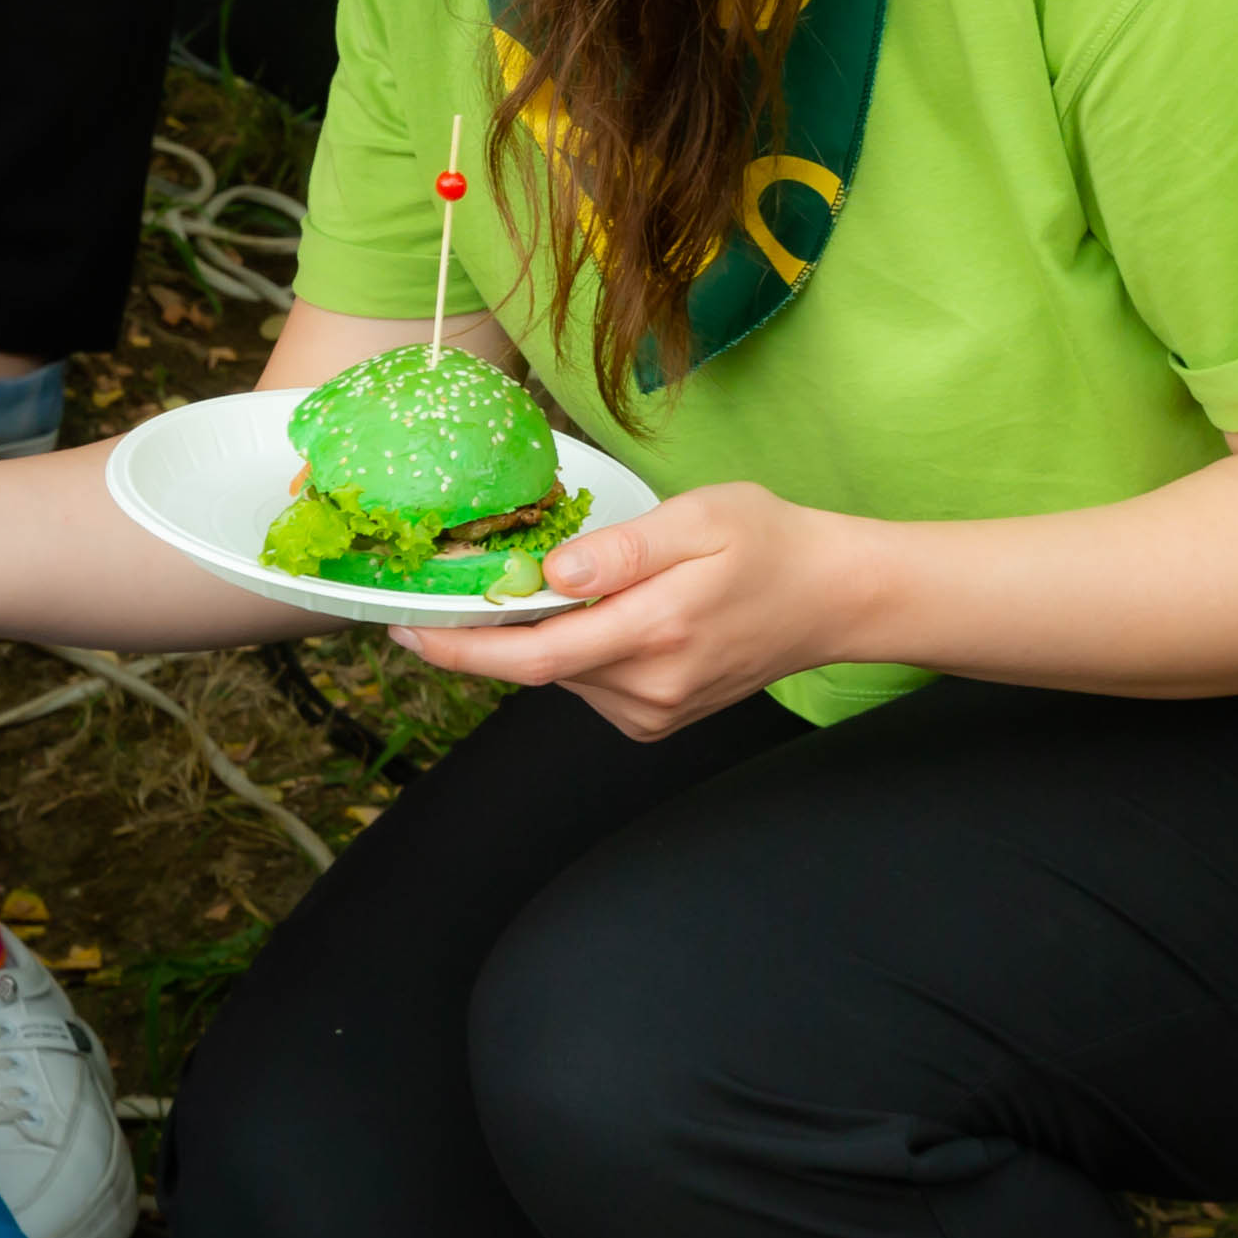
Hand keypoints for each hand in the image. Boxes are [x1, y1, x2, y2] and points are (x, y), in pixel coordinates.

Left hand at [399, 483, 856, 740]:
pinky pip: (588, 682)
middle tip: (437, 596)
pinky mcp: (655, 719)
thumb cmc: (770, 544)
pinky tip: (605, 614)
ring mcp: (653, 711)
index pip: (533, 656)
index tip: (404, 628)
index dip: (459, 648)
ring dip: (542, 635)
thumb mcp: (701, 518)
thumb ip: (623, 548)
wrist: (834, 599)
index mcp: (655, 633)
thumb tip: (552, 572)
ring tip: (567, 585)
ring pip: (561, 675)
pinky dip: (576, 649)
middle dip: (484, 634)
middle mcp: (649, 687)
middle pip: (537, 668)